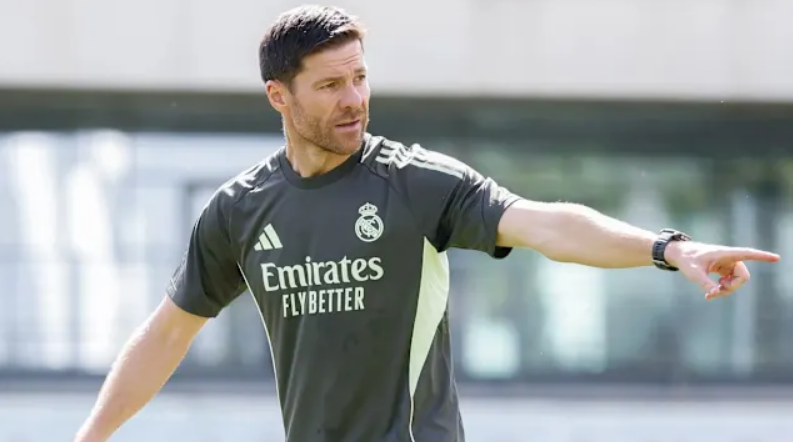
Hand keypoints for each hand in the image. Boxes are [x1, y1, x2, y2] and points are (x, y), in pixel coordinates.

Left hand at [665, 241, 780, 299]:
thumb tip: (715, 293)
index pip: (748, 254)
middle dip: (732, 287)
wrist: (680, 255)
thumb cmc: (687, 260)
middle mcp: (730, 258)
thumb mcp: (694, 273)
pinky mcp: (724, 270)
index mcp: (725, 253)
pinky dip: (722, 290)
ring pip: (736, 282)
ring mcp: (728, 264)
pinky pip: (730, 282)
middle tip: (716, 293)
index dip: (762, 257)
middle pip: (743, 277)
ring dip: (726, 290)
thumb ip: (705, 283)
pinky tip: (710, 294)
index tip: (776, 258)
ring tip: (711, 294)